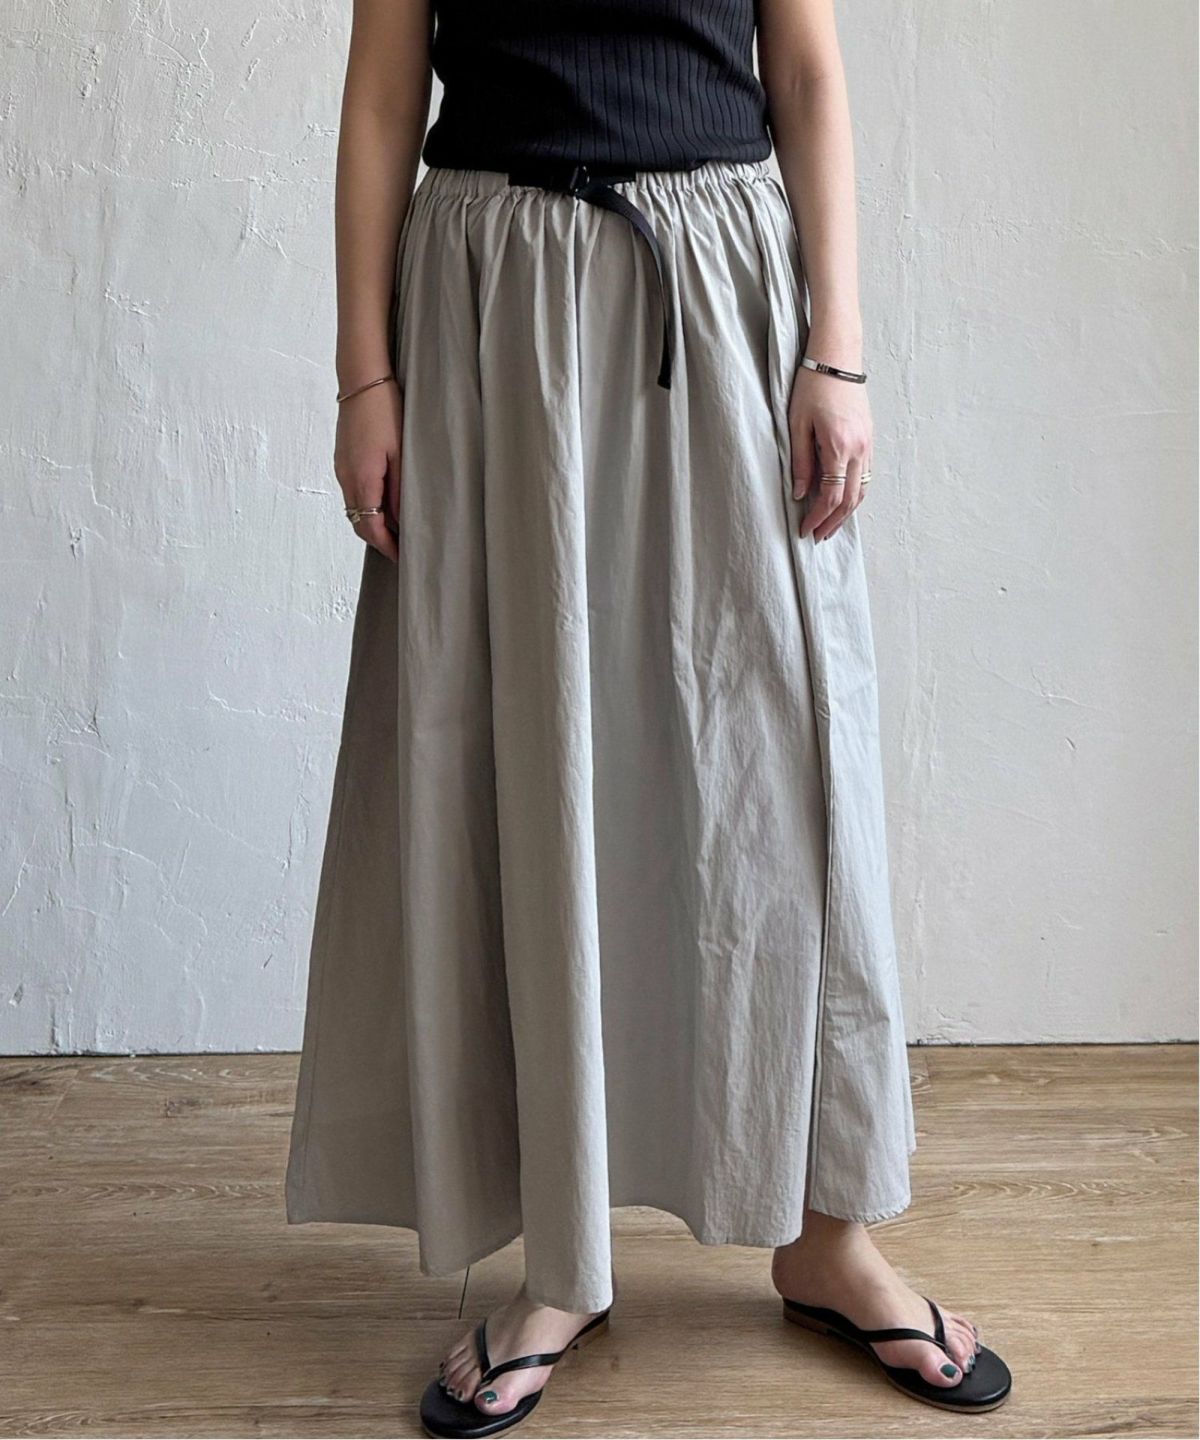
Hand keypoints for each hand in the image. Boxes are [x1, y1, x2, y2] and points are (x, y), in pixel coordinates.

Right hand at [333, 379, 403, 562]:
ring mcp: (341, 468)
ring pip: (355, 509)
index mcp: (362, 479)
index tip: (403, 558)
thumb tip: (402, 521)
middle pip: (359, 523)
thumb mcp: (401, 453)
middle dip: (379, 540)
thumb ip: (400, 490)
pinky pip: (353, 493)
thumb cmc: (385, 410)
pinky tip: (384, 503)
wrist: (361, 380)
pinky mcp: (342, 460)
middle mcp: (346, 477)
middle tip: (402, 549)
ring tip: (396, 530)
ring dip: (372, 523)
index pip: (372, 527)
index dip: (388, 547)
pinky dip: (366, 506)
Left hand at [788, 364, 871, 542]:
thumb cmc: (812, 386)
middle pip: (849, 499)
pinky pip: (866, 475)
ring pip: (862, 490)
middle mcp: (858, 449)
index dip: (817, 517)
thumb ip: (801, 462)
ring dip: (846, 512)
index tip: (805, 530)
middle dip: (833, 522)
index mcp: (838, 446)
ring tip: (831, 526)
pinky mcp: (869, 438)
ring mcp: (867, 444)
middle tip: (818, 537)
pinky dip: (855, 494)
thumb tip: (800, 494)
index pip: (830, 496)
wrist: (837, 358)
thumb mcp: (797, 425)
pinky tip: (844, 501)